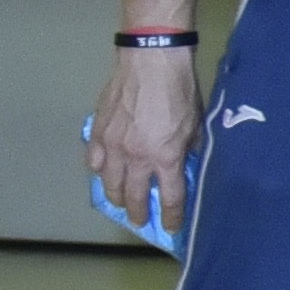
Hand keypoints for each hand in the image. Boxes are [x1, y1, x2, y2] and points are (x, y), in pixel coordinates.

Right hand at [89, 45, 204, 226]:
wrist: (151, 61)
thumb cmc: (180, 90)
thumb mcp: (195, 124)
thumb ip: (187, 148)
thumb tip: (183, 164)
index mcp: (165, 157)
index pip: (169, 197)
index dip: (170, 216)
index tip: (170, 228)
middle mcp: (137, 157)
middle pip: (134, 196)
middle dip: (137, 212)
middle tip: (139, 220)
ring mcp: (114, 145)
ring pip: (109, 183)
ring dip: (115, 196)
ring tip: (120, 202)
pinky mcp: (99, 131)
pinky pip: (94, 160)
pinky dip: (99, 171)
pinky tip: (103, 173)